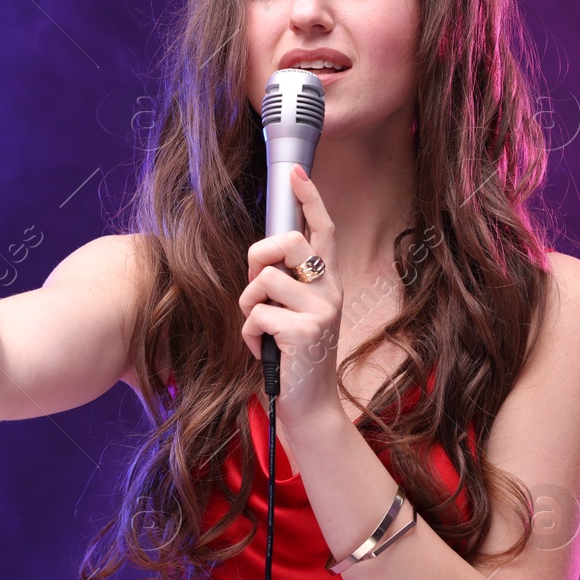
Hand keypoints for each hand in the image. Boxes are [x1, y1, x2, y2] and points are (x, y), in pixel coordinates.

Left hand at [239, 166, 343, 429]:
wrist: (310, 408)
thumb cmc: (295, 360)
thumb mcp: (297, 316)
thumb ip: (287, 287)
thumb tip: (261, 263)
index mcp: (328, 284)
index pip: (323, 230)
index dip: (310, 198)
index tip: (296, 171)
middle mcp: (331, 291)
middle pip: (288, 242)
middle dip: (258, 256)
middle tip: (254, 284)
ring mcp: (321, 311)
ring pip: (265, 281)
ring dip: (248, 306)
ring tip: (259, 328)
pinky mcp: (304, 332)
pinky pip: (257, 315)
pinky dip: (249, 336)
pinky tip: (263, 351)